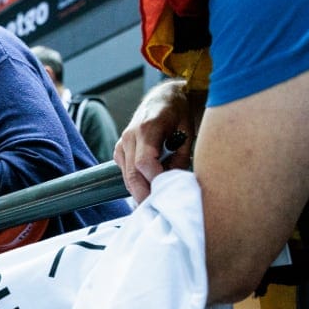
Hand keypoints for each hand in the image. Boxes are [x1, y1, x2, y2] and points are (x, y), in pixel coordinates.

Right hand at [113, 79, 193, 202]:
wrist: (163, 98)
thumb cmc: (178, 113)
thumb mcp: (187, 133)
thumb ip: (180, 158)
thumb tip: (174, 182)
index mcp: (147, 128)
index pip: (144, 163)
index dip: (154, 181)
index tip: (166, 193)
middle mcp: (130, 136)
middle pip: (132, 174)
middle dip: (144, 194)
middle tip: (158, 210)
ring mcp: (123, 142)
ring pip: (127, 176)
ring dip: (139, 191)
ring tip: (154, 204)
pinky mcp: (120, 149)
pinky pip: (125, 171)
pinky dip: (135, 182)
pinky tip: (148, 188)